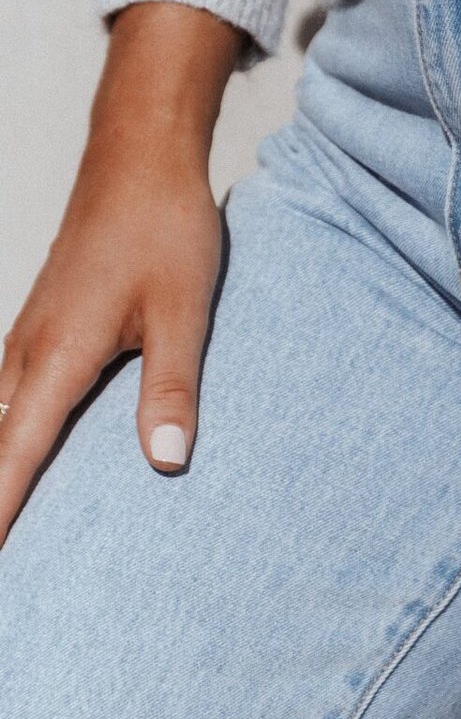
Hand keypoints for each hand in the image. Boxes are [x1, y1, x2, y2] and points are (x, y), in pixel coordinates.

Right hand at [0, 2, 239, 542]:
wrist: (140, 157)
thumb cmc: (164, 228)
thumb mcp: (184, 309)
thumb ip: (173, 386)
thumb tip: (166, 461)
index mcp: (59, 357)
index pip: (13, 458)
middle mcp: (27, 354)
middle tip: (7, 561)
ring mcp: (27, 339)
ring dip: (0, 470)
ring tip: (11, 523)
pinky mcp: (40, 328)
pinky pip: (10, 398)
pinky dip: (8, 438)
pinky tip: (21, 460)